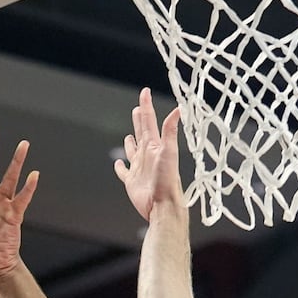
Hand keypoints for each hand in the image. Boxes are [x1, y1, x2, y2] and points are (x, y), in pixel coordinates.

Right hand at [114, 88, 184, 221]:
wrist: (163, 205)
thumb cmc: (167, 180)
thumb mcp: (169, 152)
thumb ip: (170, 131)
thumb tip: (178, 110)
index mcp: (155, 146)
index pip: (149, 121)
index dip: (146, 106)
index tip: (145, 92)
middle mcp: (147, 155)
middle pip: (141, 132)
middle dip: (139, 119)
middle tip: (138, 108)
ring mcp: (139, 168)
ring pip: (133, 151)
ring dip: (131, 142)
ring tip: (129, 135)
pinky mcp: (132, 181)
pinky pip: (124, 172)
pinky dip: (120, 167)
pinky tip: (118, 164)